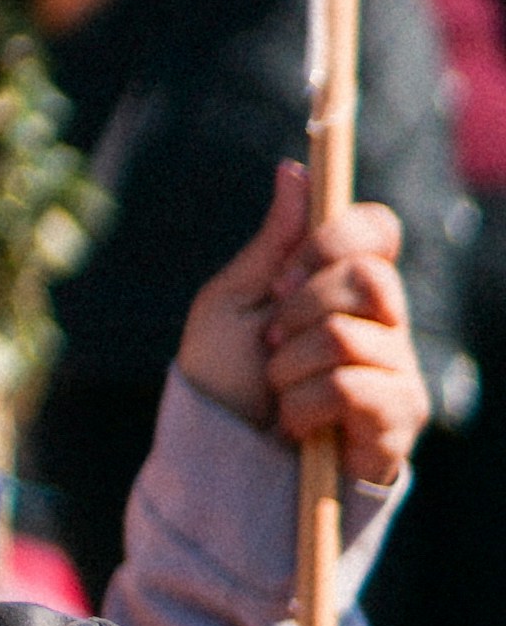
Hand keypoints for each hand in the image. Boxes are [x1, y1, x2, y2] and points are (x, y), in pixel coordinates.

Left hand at [183, 174, 432, 482]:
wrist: (226, 454)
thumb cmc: (227, 374)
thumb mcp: (236, 299)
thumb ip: (274, 242)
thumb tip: (294, 171)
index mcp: (348, 286)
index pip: (377, 230)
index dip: (331, 240)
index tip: (285, 273)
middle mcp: (387, 322)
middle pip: (368, 277)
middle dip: (299, 307)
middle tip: (271, 340)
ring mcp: (400, 370)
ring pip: (347, 336)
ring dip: (287, 365)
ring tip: (278, 387)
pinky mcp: (400, 418)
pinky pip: (351, 387)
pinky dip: (301, 404)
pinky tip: (295, 422)